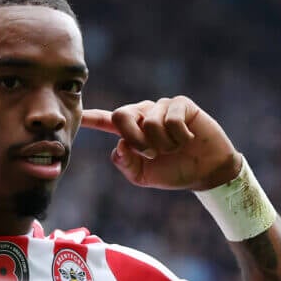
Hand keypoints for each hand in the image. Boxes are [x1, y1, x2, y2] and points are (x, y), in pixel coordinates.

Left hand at [81, 96, 240, 190]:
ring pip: (149, 122)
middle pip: (121, 116)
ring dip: (163, 143)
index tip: (75, 115)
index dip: (90, 118)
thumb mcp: (142, 176)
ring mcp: (161, 107)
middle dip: (135, 140)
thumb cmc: (173, 171)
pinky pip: (171, 119)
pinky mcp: (181, 104)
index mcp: (130, 130)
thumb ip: (125, 163)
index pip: (105, 120)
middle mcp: (142, 114)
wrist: (206, 172)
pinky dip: (178, 136)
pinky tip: (187, 139)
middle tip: (152, 154)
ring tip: (175, 148)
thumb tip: (120, 143)